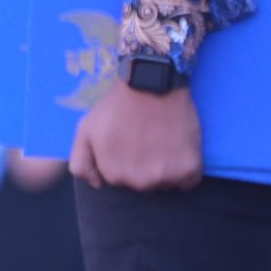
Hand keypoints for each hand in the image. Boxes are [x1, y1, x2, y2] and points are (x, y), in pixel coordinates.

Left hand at [71, 80, 202, 191]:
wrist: (150, 84)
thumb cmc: (116, 106)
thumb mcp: (86, 130)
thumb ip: (81, 163)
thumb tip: (97, 185)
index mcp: (114, 175)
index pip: (121, 181)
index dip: (124, 161)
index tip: (129, 142)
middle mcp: (139, 182)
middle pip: (144, 184)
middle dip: (144, 167)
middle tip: (146, 139)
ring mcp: (165, 178)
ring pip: (166, 184)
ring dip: (165, 169)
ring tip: (162, 141)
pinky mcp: (189, 170)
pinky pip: (189, 181)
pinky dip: (186, 169)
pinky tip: (179, 147)